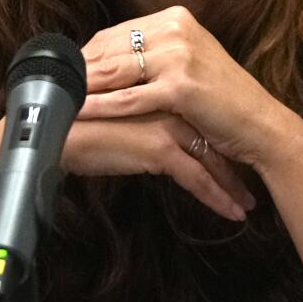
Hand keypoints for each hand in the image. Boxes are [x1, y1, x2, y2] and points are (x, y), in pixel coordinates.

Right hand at [62, 112, 255, 221]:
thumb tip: (148, 132)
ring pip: (210, 157)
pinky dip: (217, 197)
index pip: (196, 114)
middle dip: (232, 161)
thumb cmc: (75, 125)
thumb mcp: (112, 115)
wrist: (53, 132)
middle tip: (249, 185)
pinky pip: (197, 178)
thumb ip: (135, 117)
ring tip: (246, 205)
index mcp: (158, 88)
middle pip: (210, 134)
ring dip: (231, 184)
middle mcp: (167, 101)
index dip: (215, 136)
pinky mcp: (159, 148)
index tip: (233, 155)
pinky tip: (231, 214)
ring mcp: (166, 123)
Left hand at [78, 6, 300, 176]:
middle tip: (50, 83)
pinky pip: (130, 97)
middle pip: (112, 48)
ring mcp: (178, 55)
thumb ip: (155, 52)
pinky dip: (102, 105)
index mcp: (175, 18)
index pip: (118, 32)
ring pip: (116, 70)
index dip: (88, 51)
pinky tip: (81, 111)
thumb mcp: (189, 61)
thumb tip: (112, 57)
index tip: (65, 67)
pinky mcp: (179, 86)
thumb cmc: (222, 98)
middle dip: (79, 68)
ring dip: (82, 85)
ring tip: (56, 96)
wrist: (260, 123)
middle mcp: (175, 28)